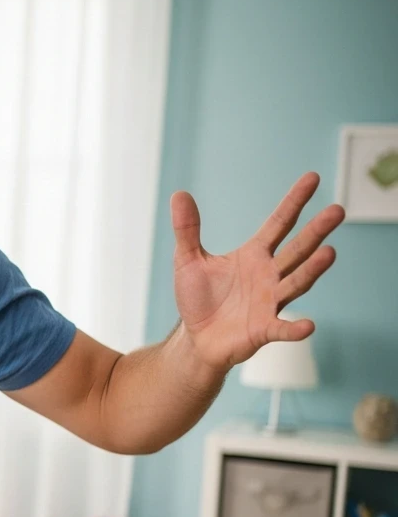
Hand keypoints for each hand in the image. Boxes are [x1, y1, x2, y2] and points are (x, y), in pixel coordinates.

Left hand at [171, 172, 342, 371]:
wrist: (196, 339)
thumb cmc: (198, 298)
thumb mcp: (187, 260)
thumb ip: (187, 229)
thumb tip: (179, 194)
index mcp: (254, 255)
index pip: (279, 223)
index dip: (294, 201)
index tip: (313, 178)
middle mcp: (269, 275)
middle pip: (297, 250)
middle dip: (316, 231)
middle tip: (337, 211)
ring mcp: (270, 302)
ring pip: (295, 283)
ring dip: (312, 270)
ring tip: (329, 252)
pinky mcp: (263, 329)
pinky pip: (282, 329)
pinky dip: (295, 328)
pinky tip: (308, 325)